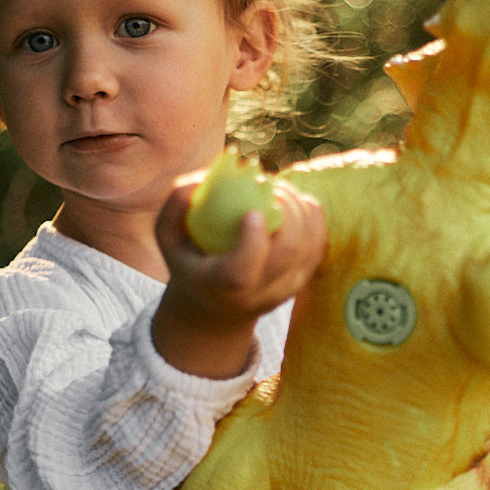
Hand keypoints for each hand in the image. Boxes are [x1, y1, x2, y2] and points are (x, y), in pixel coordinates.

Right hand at [151, 172, 326, 377]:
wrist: (219, 308)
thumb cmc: (191, 263)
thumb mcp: (169, 240)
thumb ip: (175, 208)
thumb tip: (198, 181)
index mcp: (222, 286)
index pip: (241, 273)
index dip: (252, 243)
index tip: (251, 213)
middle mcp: (260, 292)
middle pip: (289, 251)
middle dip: (285, 208)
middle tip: (266, 184)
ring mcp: (288, 286)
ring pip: (310, 243)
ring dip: (298, 205)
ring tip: (275, 188)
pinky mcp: (305, 277)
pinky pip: (320, 240)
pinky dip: (310, 212)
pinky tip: (290, 200)